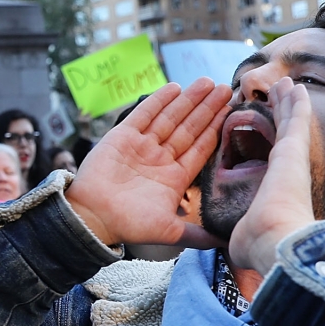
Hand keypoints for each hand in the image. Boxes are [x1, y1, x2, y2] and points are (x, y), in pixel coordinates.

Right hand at [65, 77, 231, 247]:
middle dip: (207, 109)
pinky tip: (175, 88)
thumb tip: (226, 242)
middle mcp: (160, 159)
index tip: (231, 112)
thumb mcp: (170, 231)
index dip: (215, 129)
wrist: (93, 218)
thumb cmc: (129, 225)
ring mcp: (142, 146)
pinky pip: (144, 114)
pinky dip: (159, 101)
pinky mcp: (122, 136)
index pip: (200, 148)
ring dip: (189, 100)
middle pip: (189, 128)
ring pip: (171, 118)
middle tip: (226, 88)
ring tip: (207, 83)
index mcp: (174, 178)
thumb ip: (197, 234)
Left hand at [229, 77, 316, 274]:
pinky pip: (296, 119)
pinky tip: (296, 87)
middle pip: (284, 135)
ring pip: (291, 123)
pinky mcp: (294, 150)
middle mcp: (287, 171)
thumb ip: (241, 233)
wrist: (275, 242)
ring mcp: (293, 159)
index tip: (268, 130)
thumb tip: (234, 247)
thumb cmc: (260, 244)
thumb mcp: (243, 235)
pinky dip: (296, 103)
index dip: (270, 141)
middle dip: (281, 114)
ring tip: (287, 84)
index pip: (271, 157)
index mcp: (275, 188)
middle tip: (281, 95)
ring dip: (288, 103)